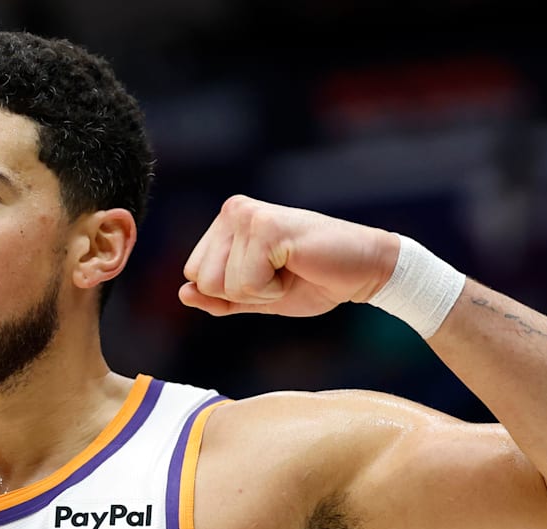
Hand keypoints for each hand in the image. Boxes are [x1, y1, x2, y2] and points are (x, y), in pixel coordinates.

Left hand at [179, 195, 399, 316]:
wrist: (363, 271)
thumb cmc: (313, 280)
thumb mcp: (257, 297)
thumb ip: (219, 299)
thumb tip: (183, 293)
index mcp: (226, 223)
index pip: (195, 276)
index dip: (233, 292)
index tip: (269, 275)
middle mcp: (232, 211)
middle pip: (203, 281)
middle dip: (243, 292)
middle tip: (281, 272)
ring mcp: (247, 215)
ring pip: (221, 284)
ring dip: (260, 290)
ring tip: (289, 268)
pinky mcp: (266, 227)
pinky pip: (245, 284)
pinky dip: (272, 289)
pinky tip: (296, 265)